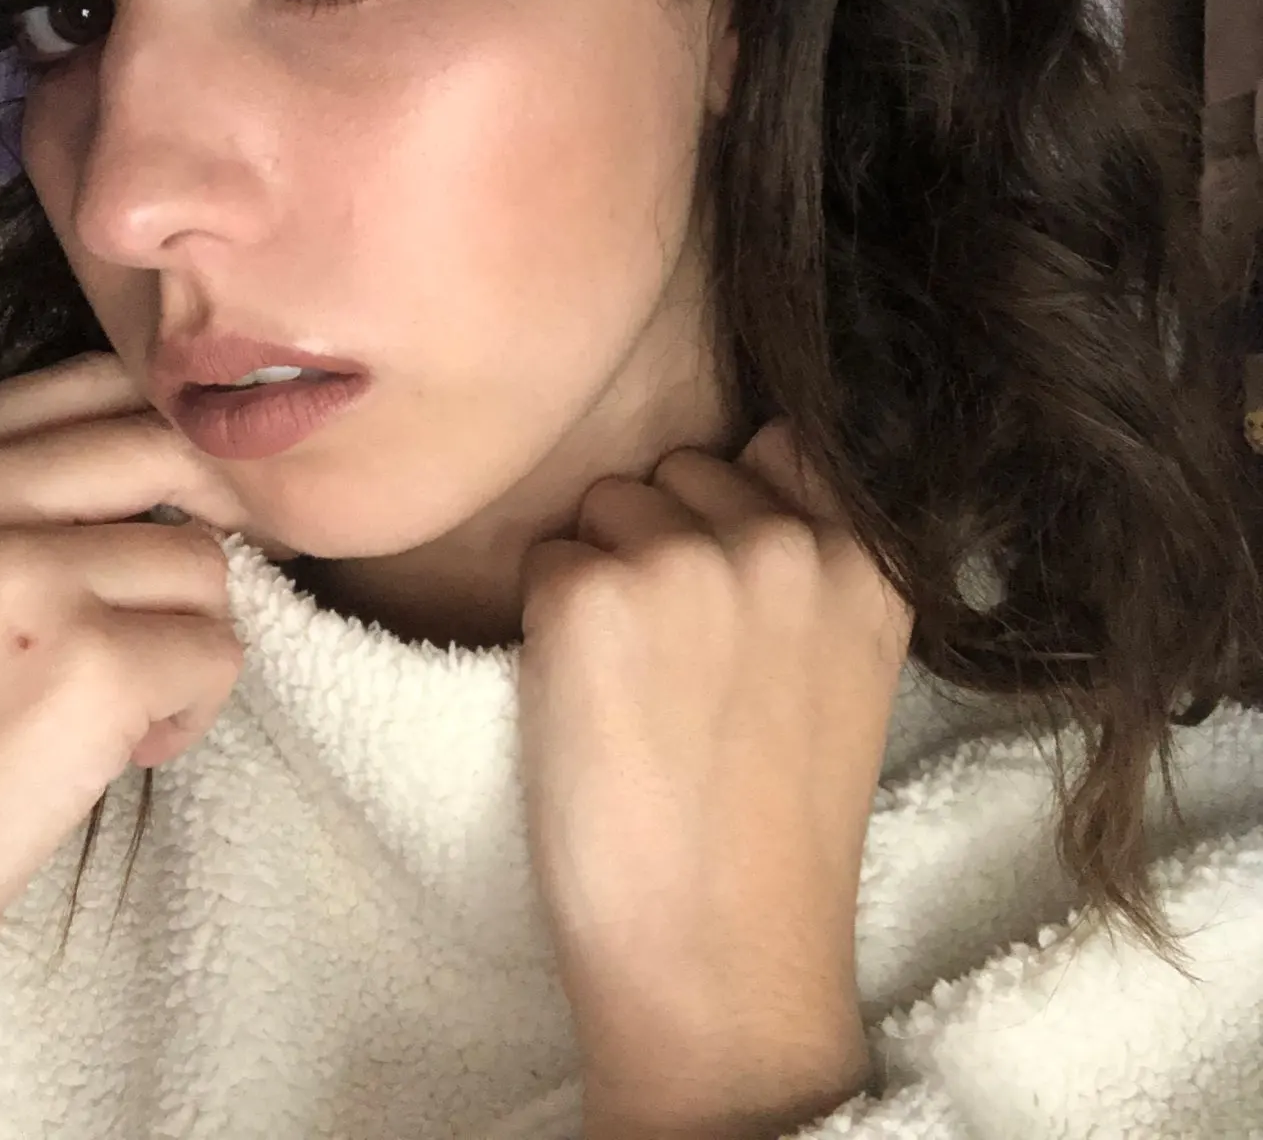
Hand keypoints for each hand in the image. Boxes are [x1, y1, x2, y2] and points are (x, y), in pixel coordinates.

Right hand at [0, 353, 249, 1076]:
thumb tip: (186, 447)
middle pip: (167, 447)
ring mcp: (20, 579)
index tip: (187, 500)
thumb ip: (16, 492)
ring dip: (184, 641)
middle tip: (177, 603)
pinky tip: (113, 754)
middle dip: (205, 527)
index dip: (169, 436)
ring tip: (107, 708)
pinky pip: (217, 653)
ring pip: (203, 561)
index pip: (95, 380)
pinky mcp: (87, 670)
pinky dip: (189, 712)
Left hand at [516, 421, 911, 1137]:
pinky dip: (545, 626)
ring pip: (604, 506)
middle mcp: (785, 540)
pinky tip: (591, 713)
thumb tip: (752, 466)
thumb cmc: (769, 832)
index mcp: (867, 559)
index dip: (735, 509)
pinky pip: (542, 560)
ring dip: (602, 577)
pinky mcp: (592, 597)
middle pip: (677, 472)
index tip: (730, 594)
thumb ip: (815, 563)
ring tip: (640, 694)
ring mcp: (689, 560)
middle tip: (681, 673)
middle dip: (661, 543)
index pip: (781, 445)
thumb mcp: (846, 671)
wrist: (720, 965)